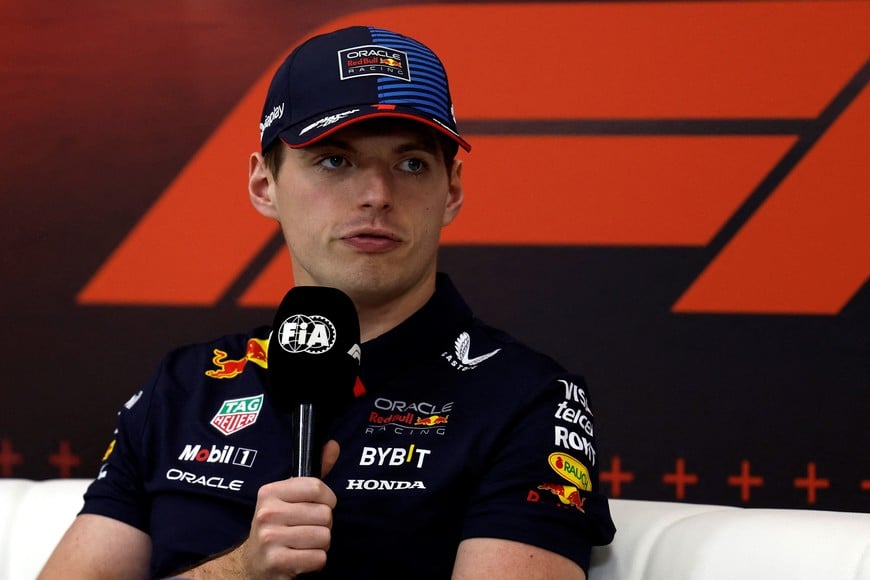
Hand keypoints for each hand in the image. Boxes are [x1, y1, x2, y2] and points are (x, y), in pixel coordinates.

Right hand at [181, 441, 341, 578]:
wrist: (256, 565)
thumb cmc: (279, 527)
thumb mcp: (292, 499)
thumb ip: (315, 475)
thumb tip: (333, 445)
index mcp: (270, 492)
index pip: (317, 487)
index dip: (327, 500)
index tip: (318, 507)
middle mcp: (267, 512)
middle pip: (324, 514)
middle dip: (323, 526)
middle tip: (306, 531)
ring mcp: (269, 538)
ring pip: (324, 537)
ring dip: (320, 545)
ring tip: (304, 545)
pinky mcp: (276, 562)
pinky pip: (319, 558)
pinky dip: (316, 561)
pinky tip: (301, 559)